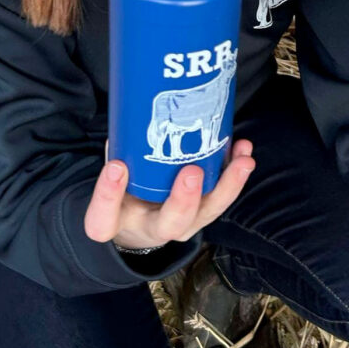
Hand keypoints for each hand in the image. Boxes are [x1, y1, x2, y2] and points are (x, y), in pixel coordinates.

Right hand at [85, 139, 254, 249]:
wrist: (142, 221)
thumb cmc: (124, 194)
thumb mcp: (112, 180)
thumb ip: (118, 156)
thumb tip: (129, 119)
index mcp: (117, 223)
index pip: (104, 220)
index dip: (109, 196)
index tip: (116, 166)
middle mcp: (155, 228)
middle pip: (172, 223)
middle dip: (184, 199)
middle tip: (191, 171)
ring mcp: (185, 223)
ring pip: (209, 210)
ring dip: (228, 184)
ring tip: (243, 160)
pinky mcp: (205, 211)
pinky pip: (223, 196)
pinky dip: (235, 173)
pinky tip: (243, 151)